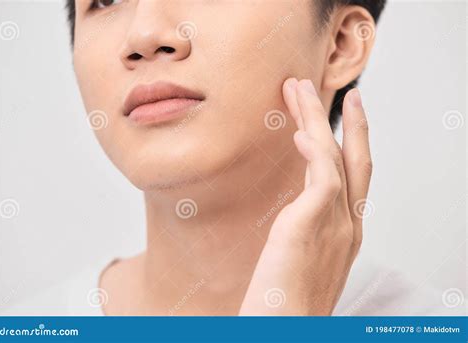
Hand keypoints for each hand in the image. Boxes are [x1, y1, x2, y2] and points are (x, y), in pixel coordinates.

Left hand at [239, 79, 372, 315]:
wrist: (285, 332)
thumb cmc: (287, 303)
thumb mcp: (303, 260)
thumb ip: (306, 231)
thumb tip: (295, 214)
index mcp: (346, 232)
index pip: (352, 176)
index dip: (350, 143)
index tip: (340, 119)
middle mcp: (348, 224)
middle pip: (355, 159)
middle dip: (349, 121)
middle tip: (338, 89)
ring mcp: (336, 224)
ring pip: (333, 157)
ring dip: (317, 119)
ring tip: (299, 89)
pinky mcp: (313, 225)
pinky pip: (322, 177)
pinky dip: (315, 151)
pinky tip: (302, 132)